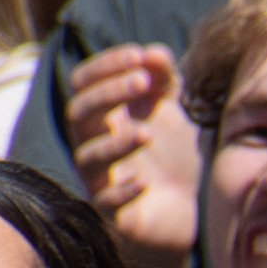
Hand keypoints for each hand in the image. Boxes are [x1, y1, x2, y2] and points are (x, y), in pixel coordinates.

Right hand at [67, 41, 200, 267]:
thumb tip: (153, 52)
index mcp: (103, 117)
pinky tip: (144, 183)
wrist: (187, 214)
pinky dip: (121, 192)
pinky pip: (105, 203)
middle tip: (143, 82)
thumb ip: (163, 81)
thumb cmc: (173, 158)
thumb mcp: (172, 113)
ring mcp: (100, 180)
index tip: (139, 54)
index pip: (84, 82)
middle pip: (78, 113)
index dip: (106, 65)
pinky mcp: (114, 215)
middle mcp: (93, 145)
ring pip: (87, 157)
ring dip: (115, 143)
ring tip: (147, 134)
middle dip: (107, 94)